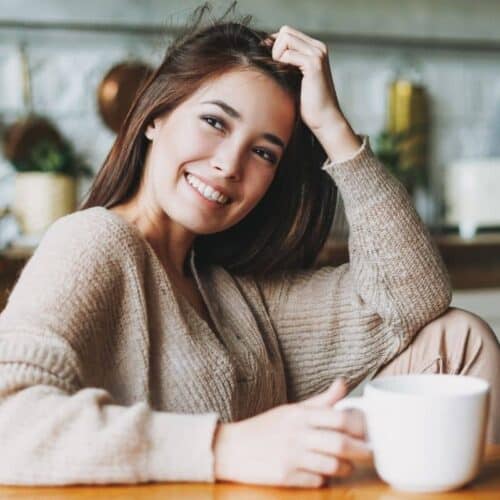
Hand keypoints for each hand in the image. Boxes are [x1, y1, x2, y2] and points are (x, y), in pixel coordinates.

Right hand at [213, 378, 371, 487]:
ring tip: (345, 466)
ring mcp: (291, 456)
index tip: (367, 432)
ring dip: (345, 468)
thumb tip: (344, 383)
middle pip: (340, 443)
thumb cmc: (265, 428)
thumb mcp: (291, 410)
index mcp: (300, 414)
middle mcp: (297, 434)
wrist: (231, 448)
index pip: (339, 418)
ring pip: (332, 465)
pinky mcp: (285, 477)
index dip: (360, 426)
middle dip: (360, 451)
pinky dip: (324, 480)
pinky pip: (316, 481)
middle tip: (368, 453)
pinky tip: (322, 475)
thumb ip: (321, 401)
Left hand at [262, 25, 360, 160]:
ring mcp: (317, 54)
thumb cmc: (308, 105)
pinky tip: (284, 79)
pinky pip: (287, 54)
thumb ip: (286, 64)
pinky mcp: (314, 64)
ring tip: (280, 74)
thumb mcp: (294, 80)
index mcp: (315, 49)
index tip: (269, 63)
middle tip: (274, 69)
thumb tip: (264, 53)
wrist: (324, 120)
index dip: (274, 46)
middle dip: (274, 48)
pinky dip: (280, 65)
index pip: (287, 33)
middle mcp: (318, 47)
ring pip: (285, 38)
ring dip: (276, 55)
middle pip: (285, 32)